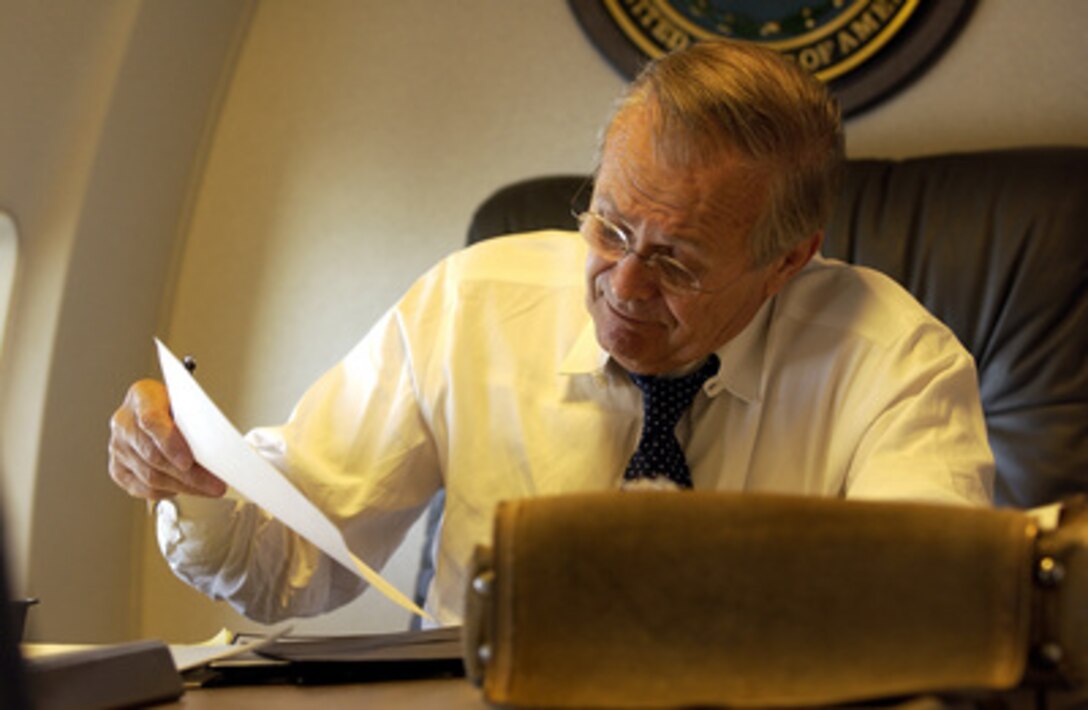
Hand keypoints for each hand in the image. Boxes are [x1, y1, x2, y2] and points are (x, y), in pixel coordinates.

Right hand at [108, 379, 226, 499]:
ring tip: (208, 489)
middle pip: (153, 455)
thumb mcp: (189, 402)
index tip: (189, 461)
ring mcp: (118, 446)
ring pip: (150, 476)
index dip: (170, 443)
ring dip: (183, 487)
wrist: (157, 408)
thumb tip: (216, 451)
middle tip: (214, 484)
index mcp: (142, 396)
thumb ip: (196, 421)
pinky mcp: (118, 468)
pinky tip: (186, 489)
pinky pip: (142, 488)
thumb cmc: (177, 404)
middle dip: (188, 475)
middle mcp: (124, 422)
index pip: (151, 420)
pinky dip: (167, 492)